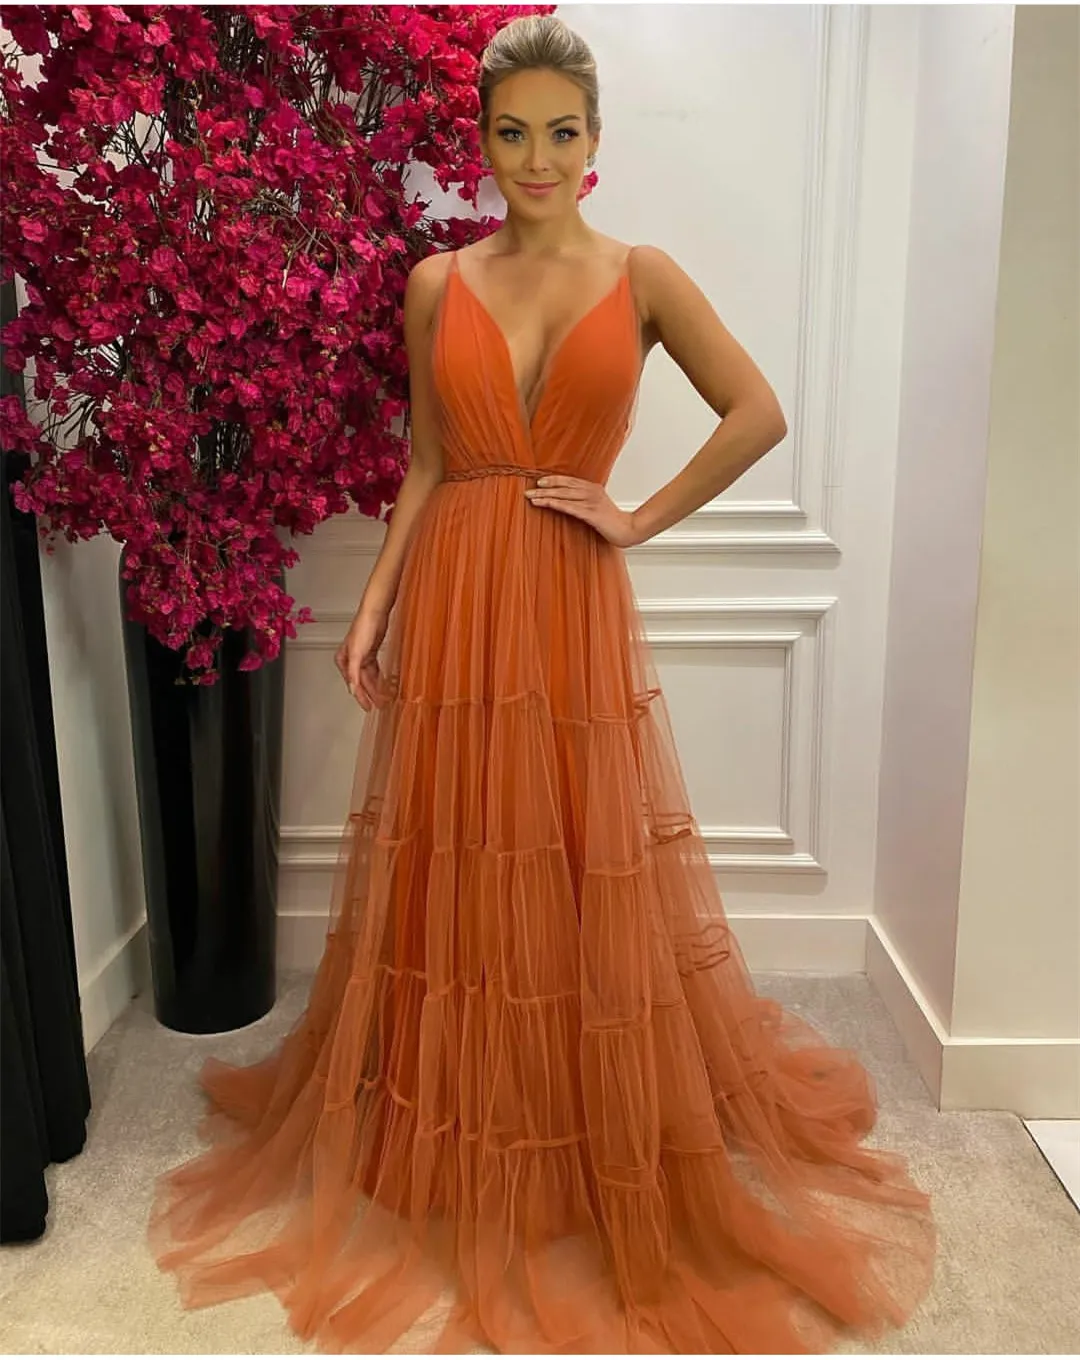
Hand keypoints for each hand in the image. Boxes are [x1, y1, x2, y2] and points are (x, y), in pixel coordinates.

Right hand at [334, 605, 389, 710]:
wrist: (375, 612)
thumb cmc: (363, 627)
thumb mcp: (356, 654)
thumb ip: (353, 674)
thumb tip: (352, 690)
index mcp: (344, 661)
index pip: (353, 684)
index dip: (361, 697)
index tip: (369, 708)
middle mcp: (351, 660)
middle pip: (362, 682)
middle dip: (372, 694)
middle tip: (381, 705)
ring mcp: (362, 657)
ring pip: (370, 677)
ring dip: (378, 687)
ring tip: (386, 697)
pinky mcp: (372, 653)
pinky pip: (376, 670)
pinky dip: (381, 677)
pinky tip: (388, 684)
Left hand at [524, 475, 641, 546]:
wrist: (628, 529)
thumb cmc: (612, 521)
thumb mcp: (597, 506)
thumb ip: (584, 500)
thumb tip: (569, 501)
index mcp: (592, 488)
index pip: (569, 480)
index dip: (553, 480)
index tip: (539, 482)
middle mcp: (591, 492)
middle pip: (563, 486)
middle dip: (544, 487)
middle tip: (528, 490)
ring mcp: (591, 502)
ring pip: (564, 495)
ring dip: (546, 496)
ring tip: (531, 497)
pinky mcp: (591, 514)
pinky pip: (569, 507)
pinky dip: (556, 504)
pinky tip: (545, 503)